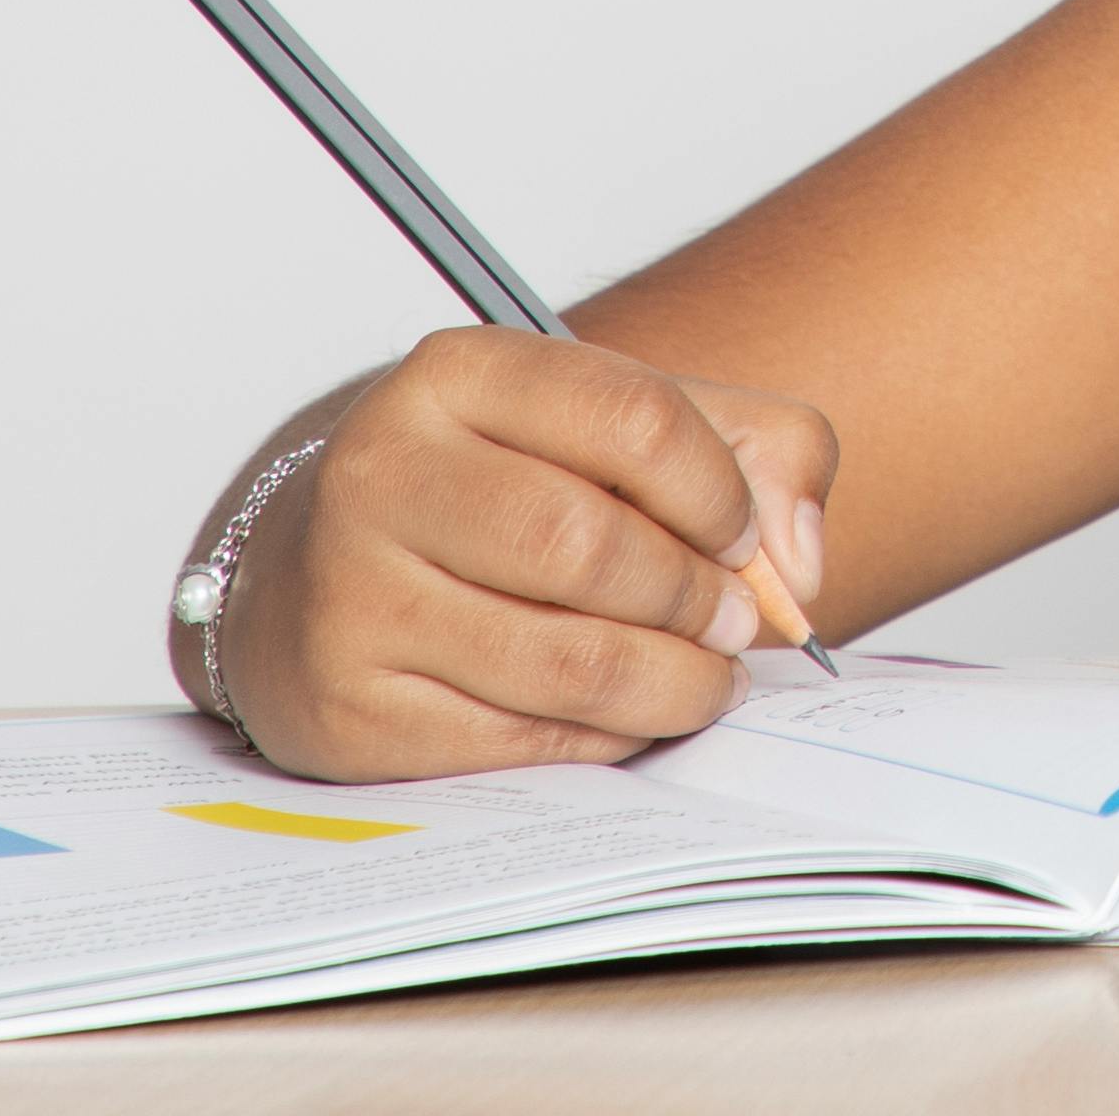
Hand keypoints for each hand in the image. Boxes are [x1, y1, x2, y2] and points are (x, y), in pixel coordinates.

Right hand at [213, 329, 839, 780]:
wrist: (319, 576)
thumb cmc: (504, 490)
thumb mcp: (621, 424)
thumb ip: (755, 452)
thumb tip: (799, 562)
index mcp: (457, 374)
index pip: (632, 417)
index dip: (718, 491)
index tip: (746, 538)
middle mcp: (382, 473)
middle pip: (587, 545)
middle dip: (693, 598)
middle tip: (737, 623)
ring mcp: (352, 597)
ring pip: (561, 660)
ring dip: (670, 684)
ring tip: (707, 679)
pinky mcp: (349, 709)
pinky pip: (517, 743)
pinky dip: (601, 740)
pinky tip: (625, 716)